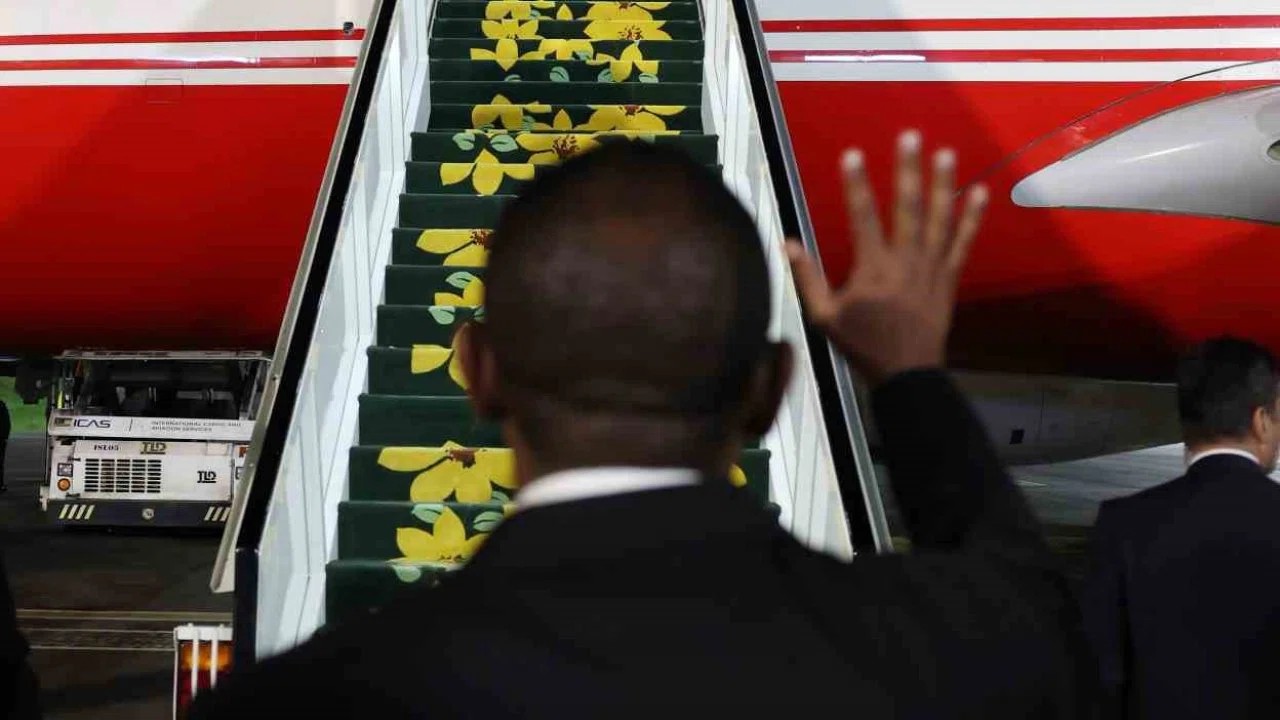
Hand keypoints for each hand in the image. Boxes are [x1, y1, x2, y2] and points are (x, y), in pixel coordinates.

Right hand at [786, 129, 987, 383]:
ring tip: (946, 152)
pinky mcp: (948, 277)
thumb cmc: (862, 345)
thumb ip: (807, 277)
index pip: (863, 217)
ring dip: (943, 184)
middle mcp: (905, 261)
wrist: (906, 373)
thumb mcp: (824, 317)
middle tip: (911, 136)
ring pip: (939, 218)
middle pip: (908, 207)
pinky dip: (971, 218)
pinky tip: (980, 193)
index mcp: (873, 269)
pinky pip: (962, 242)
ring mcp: (931, 267)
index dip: (857, 184)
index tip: (853, 154)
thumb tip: (788, 242)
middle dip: (908, 169)